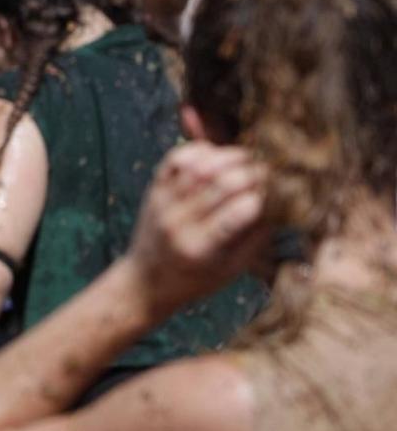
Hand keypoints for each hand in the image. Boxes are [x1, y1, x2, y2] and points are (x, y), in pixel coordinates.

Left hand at [124, 143, 270, 316]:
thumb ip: (256, 238)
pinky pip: (176, 158)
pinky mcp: (153, 188)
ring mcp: (162, 202)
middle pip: (221, 183)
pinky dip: (200, 151)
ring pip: (199, 165)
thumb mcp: (232, 269)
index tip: (282, 191)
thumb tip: (283, 203)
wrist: (146, 279)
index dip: (265, 196)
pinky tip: (219, 155)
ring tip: (250, 160)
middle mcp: (177, 222)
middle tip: (271, 172)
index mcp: (200, 248)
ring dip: (230, 157)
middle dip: (253, 173)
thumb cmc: (197, 278)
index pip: (239, 212)